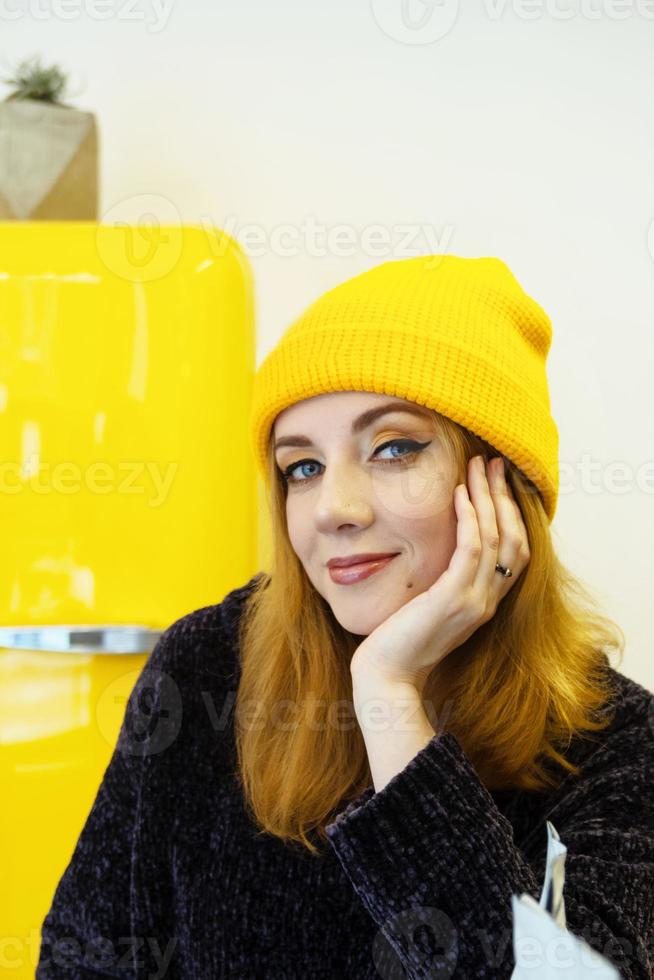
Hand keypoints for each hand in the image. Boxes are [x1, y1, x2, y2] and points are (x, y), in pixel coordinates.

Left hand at [349, 454, 530, 690]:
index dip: (510, 513)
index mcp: (484, 602)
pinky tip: (459, 494)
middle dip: (504, 496)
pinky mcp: (452, 599)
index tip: (497, 481)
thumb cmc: (398, 643)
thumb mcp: (428, 606)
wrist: (387, 679)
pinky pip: (471, 550)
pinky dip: (469, 518)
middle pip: (513, 538)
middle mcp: (486, 601)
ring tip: (477, 467)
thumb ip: (441, 582)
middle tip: (494, 463)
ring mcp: (473, 601)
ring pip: (495, 538)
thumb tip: (435, 551)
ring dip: (488, 497)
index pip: (515, 550)